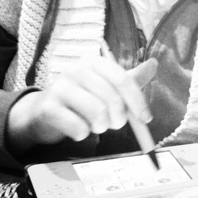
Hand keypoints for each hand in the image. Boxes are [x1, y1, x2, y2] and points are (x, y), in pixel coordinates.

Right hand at [7, 55, 157, 154]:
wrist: (43, 112)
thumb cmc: (82, 98)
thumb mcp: (107, 85)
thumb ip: (131, 78)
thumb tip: (154, 64)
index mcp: (95, 62)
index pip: (123, 79)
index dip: (137, 101)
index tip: (145, 119)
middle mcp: (76, 70)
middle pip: (112, 98)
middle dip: (120, 118)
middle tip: (115, 124)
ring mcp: (60, 87)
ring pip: (97, 114)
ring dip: (101, 127)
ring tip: (96, 125)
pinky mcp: (48, 108)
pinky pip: (78, 128)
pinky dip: (84, 134)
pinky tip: (78, 129)